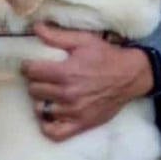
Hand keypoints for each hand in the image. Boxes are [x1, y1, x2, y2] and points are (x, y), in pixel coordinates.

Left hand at [23, 23, 152, 141]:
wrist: (131, 76)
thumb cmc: (107, 56)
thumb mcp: (84, 40)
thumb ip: (57, 36)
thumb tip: (35, 27)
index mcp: (66, 72)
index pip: (32, 72)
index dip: (29, 66)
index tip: (33, 64)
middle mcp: (67, 94)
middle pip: (34, 90)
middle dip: (36, 81)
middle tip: (44, 76)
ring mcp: (73, 112)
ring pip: (40, 109)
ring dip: (43, 100)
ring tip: (50, 93)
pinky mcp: (80, 124)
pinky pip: (53, 132)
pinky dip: (47, 124)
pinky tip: (52, 113)